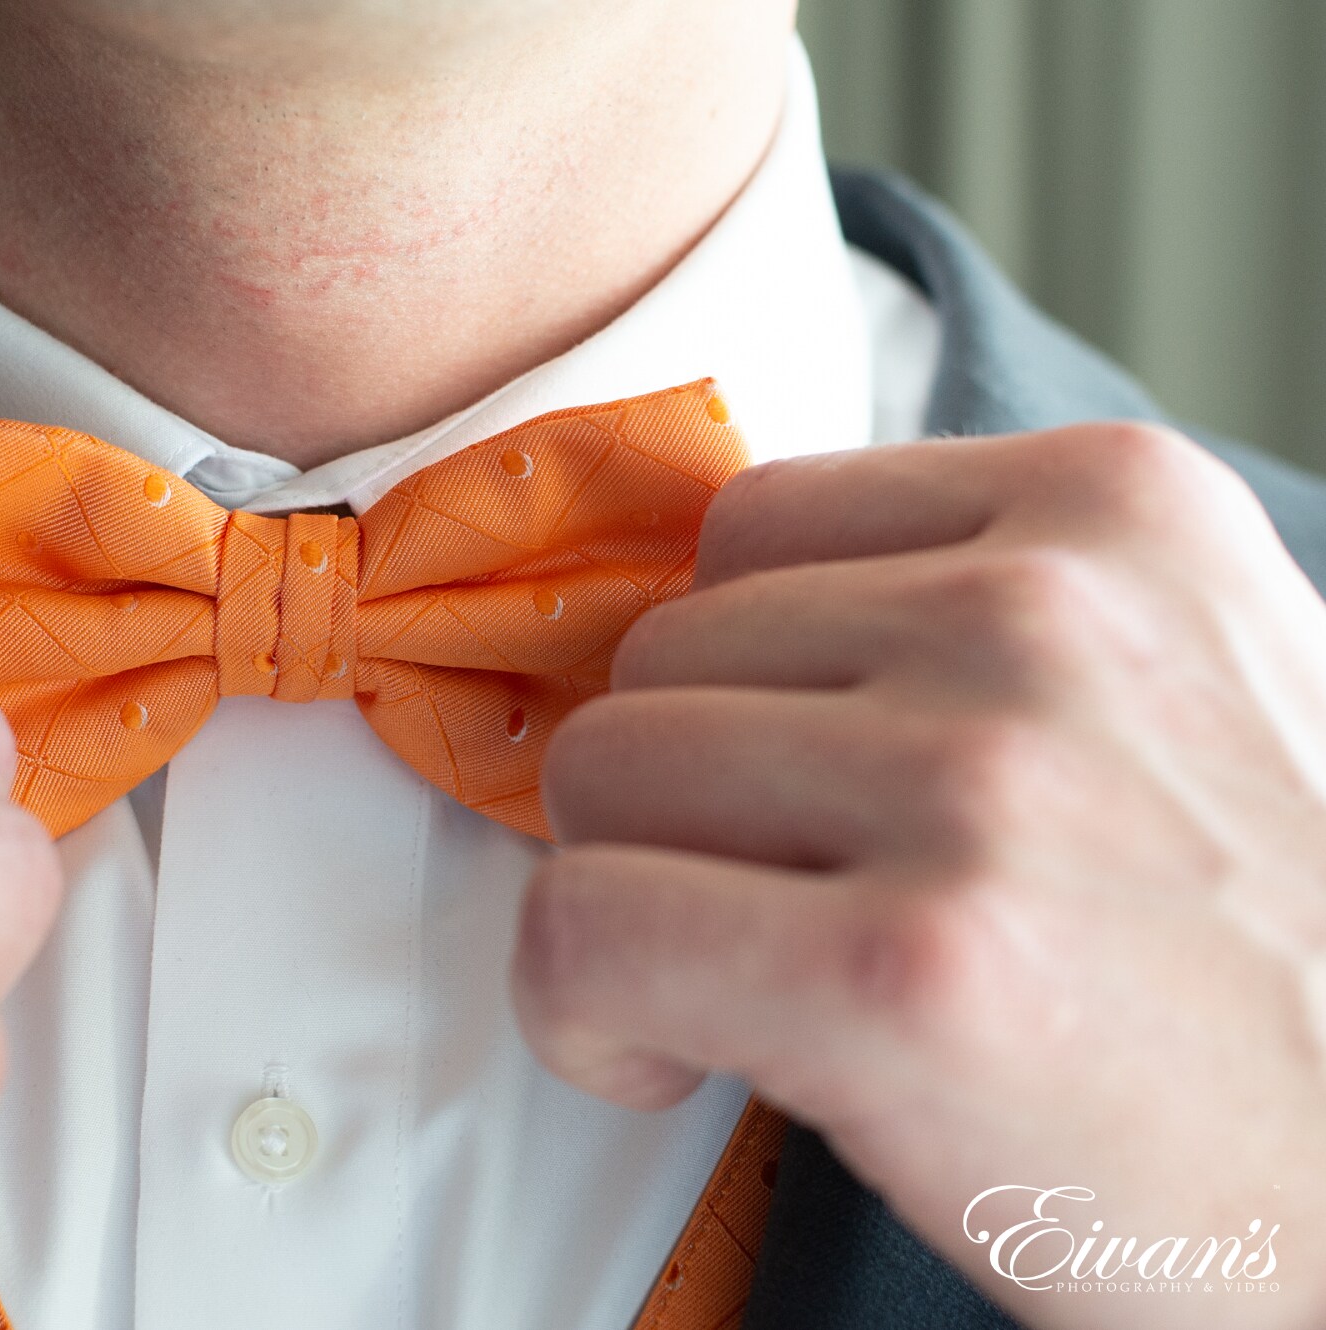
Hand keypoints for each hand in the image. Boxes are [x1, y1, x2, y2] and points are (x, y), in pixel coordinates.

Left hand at [513, 424, 1325, 1328]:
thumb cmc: (1251, 962)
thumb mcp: (1170, 687)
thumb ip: (964, 608)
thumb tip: (698, 614)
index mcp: (1117, 508)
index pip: (751, 527)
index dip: (728, 678)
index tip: (777, 791)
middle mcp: (1047, 617)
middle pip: (661, 651)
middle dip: (678, 799)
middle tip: (775, 916)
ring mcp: (977, 786)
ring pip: (597, 774)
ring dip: (629, 900)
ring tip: (747, 989)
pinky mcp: (900, 974)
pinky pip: (582, 927)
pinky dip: (580, 1013)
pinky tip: (673, 1061)